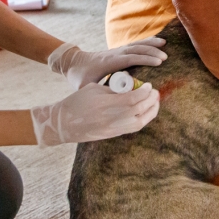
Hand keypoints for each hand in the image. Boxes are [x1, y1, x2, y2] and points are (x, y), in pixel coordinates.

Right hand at [31, 82, 159, 145]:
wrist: (64, 123)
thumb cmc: (77, 102)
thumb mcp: (94, 88)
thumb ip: (113, 87)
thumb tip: (131, 83)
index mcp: (106, 104)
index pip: (133, 99)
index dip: (145, 92)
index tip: (149, 85)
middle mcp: (111, 118)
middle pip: (139, 111)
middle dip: (151, 101)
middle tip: (155, 92)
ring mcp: (113, 128)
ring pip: (140, 122)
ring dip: (151, 112)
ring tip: (154, 102)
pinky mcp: (113, 135)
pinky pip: (133, 128)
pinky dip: (144, 119)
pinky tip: (146, 112)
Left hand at [48, 38, 166, 88]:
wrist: (74, 62)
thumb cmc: (79, 76)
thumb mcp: (84, 85)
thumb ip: (95, 92)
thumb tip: (108, 101)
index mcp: (109, 62)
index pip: (130, 59)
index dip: (144, 59)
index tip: (158, 62)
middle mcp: (115, 54)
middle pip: (136, 49)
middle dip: (151, 52)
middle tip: (165, 57)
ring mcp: (117, 50)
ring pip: (136, 45)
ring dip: (151, 44)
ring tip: (165, 44)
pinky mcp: (119, 50)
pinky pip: (135, 45)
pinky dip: (147, 42)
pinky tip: (157, 41)